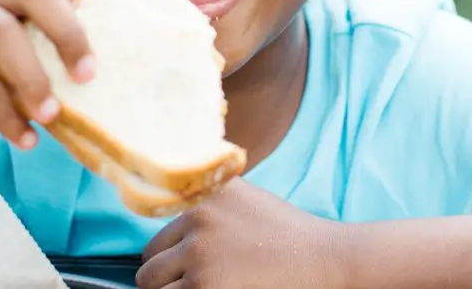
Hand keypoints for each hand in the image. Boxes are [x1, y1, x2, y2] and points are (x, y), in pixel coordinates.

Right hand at [0, 0, 92, 152]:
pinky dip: (6, 114)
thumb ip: (59, 46)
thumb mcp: (31, 57)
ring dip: (34, 80)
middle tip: (87, 75)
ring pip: (1, 33)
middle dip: (68, 33)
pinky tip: (26, 138)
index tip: (86, 8)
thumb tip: (122, 66)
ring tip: (53, 115)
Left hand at [136, 179, 345, 288]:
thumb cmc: (288, 234)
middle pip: (150, 256)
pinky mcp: (203, 286)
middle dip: (163, 274)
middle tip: (189, 284)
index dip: (171, 250)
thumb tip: (173, 209)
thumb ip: (211, 198)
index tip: (177, 262)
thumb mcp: (246, 197)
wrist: (321, 256)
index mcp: (205, 193)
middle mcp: (197, 217)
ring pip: (150, 282)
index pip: (160, 225)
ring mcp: (198, 253)